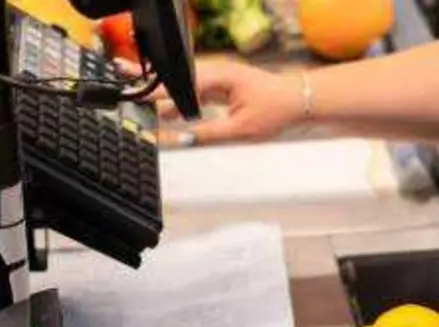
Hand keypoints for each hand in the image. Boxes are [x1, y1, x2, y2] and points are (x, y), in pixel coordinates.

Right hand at [153, 59, 305, 144]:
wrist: (301, 102)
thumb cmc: (277, 111)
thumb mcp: (240, 129)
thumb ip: (208, 134)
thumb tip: (185, 140)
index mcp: (222, 76)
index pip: (183, 84)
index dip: (161, 92)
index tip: (143, 98)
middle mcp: (220, 72)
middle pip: (182, 81)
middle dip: (160, 90)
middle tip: (137, 93)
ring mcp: (223, 78)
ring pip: (189, 87)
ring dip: (174, 99)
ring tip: (153, 110)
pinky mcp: (227, 86)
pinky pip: (200, 92)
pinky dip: (188, 102)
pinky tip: (175, 113)